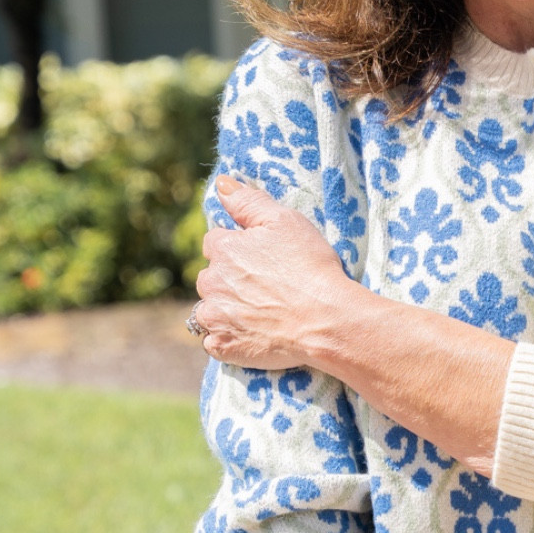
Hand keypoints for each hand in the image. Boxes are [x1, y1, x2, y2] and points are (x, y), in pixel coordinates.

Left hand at [194, 174, 348, 369]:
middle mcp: (211, 282)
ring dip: (224, 310)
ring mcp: (215, 318)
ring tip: (258, 313)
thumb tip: (221, 185)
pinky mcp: (224, 347)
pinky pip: (213, 342)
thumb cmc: (310, 266)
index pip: (214, 242)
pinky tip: (250, 336)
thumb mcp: (285, 221)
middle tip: (263, 287)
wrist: (325, 319)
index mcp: (223, 249)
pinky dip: (226, 340)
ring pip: (208, 310)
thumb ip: (248, 201)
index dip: (237, 248)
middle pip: (210, 277)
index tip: (259, 259)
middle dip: (228, 280)